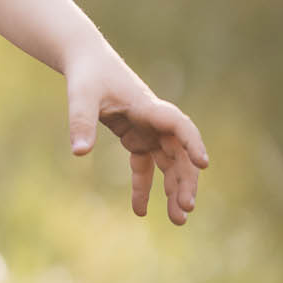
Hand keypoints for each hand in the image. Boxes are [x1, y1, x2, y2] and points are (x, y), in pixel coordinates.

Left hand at [64, 43, 208, 225]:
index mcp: (148, 106)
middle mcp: (154, 120)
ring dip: (173, 189)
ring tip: (177, 220)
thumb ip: (81, 122)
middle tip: (186, 208)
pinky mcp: (136, 137)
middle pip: (179, 152)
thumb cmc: (87, 75)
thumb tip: (79, 153)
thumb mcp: (81, 96)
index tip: (203, 164)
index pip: (178, 124)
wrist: (86, 61)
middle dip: (185, 180)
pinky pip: (145, 166)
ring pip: (168, 163)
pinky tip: (140, 211)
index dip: (192, 143)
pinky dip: (144, 187)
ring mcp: (148, 130)